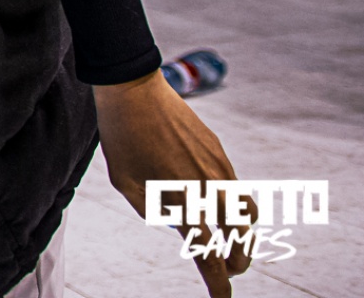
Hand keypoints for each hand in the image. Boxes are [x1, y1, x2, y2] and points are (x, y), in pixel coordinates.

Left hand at [95, 71, 250, 295]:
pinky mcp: (220, 152)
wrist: (134, 92)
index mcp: (183, 201)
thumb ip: (154, 211)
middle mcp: (209, 188)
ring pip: (248, 214)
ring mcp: (219, 169)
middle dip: (238, 261)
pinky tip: (216, 205)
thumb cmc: (122, 139)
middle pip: (241, 240)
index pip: (208, 254)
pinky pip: (236, 187)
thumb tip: (180, 225)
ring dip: (243, 233)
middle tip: (230, 270)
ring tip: (230, 241)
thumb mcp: (127, 184)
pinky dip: (233, 204)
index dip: (217, 283)